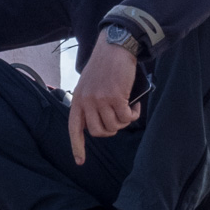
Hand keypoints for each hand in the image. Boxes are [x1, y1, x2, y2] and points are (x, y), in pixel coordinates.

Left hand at [68, 39, 140, 164]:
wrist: (114, 47)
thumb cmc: (104, 67)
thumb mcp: (89, 85)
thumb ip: (90, 104)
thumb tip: (98, 125)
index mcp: (78, 100)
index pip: (74, 129)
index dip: (77, 146)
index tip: (79, 162)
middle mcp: (86, 102)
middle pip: (99, 132)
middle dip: (112, 130)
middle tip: (119, 120)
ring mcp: (100, 100)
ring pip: (114, 126)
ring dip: (124, 121)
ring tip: (128, 110)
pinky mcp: (114, 97)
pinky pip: (126, 117)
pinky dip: (133, 114)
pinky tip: (134, 105)